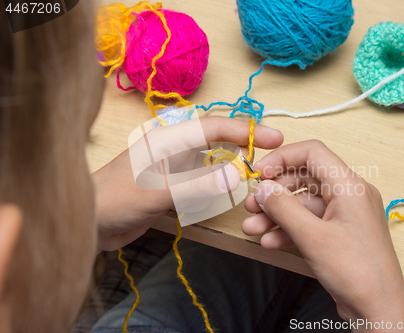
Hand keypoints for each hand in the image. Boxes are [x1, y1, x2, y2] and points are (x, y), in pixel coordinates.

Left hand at [93, 116, 282, 250]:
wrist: (87, 225)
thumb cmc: (115, 200)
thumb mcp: (158, 192)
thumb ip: (198, 184)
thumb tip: (238, 174)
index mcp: (167, 140)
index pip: (212, 128)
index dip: (244, 130)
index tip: (274, 137)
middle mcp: (173, 150)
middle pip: (215, 142)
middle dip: (243, 146)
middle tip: (272, 155)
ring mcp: (173, 170)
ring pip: (211, 164)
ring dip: (231, 168)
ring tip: (256, 174)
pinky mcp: (171, 188)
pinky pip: (202, 183)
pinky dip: (217, 187)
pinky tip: (229, 192)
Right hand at [242, 140, 403, 330]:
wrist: (378, 310)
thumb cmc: (358, 273)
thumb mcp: (313, 237)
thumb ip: (284, 208)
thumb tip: (263, 188)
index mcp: (350, 187)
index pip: (313, 153)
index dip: (282, 158)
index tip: (259, 173)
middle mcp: (349, 196)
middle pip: (304, 178)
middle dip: (274, 192)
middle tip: (251, 205)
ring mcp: (344, 216)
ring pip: (303, 204)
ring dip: (276, 214)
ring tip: (252, 227)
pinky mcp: (338, 234)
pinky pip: (309, 222)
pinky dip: (288, 229)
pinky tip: (269, 241)